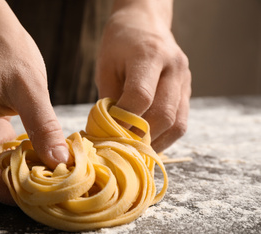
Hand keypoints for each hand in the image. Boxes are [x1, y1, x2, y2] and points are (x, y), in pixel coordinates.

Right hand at [0, 0, 68, 203]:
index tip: (39, 193)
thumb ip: (43, 126)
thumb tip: (60, 161)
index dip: (7, 190)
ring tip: (47, 172)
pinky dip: (15, 158)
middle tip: (49, 186)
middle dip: (15, 184)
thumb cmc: (5, 50)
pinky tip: (37, 155)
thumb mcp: (29, 87)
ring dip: (17, 171)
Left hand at [95, 0, 191, 152]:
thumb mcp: (106, 66)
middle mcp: (174, 68)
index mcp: (149, 55)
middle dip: (140, 136)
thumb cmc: (120, 45)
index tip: (108, 134)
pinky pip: (181, 122)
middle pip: (163, 114)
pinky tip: (148, 141)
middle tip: (120, 147)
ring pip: (177, 124)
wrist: (146, 24)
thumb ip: (109, 98)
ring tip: (135, 150)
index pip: (141, 96)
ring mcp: (185, 80)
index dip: (124, 120)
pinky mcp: (187, 91)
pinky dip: (165, 137)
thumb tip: (108, 132)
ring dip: (155, 142)